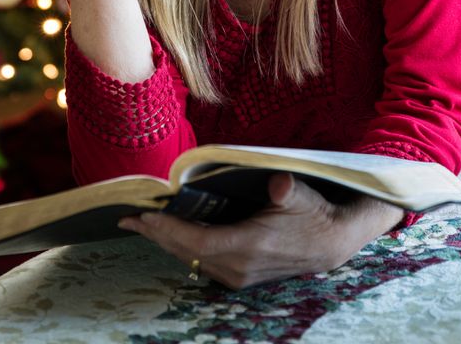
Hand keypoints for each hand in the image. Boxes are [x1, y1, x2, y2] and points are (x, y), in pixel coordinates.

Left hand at [117, 172, 404, 289]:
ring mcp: (239, 275)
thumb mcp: (301, 194)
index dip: (167, 230)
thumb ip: (287, 188)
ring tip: (144, 226)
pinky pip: (202, 262)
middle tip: (129, 220)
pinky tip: (173, 236)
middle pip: (187, 252)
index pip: (196, 241)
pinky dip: (183, 248)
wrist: (331, 243)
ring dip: (167, 243)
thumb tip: (278, 183)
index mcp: (249, 245)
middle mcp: (239, 266)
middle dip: (156, 236)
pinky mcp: (241, 276)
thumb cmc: (312, 213)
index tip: (143, 217)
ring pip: (192, 259)